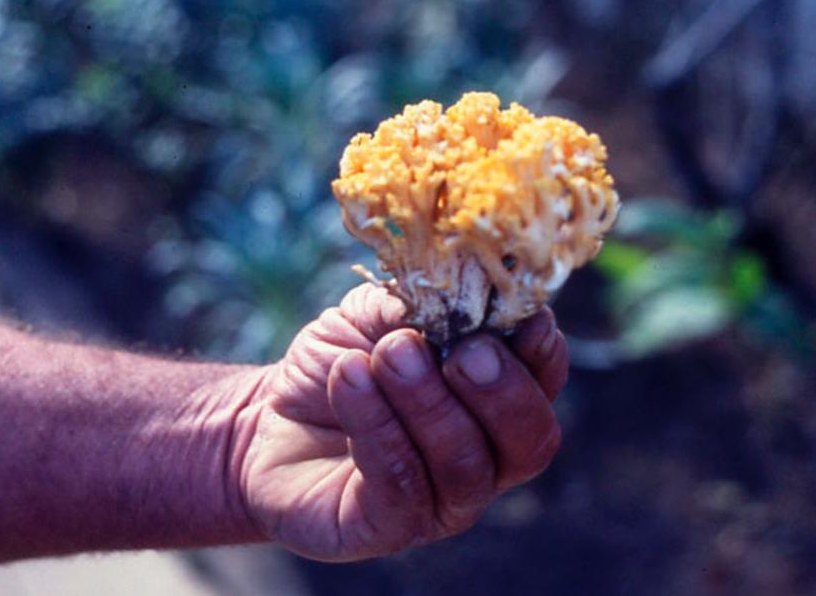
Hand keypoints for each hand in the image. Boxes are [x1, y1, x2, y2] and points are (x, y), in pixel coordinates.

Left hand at [235, 284, 568, 561]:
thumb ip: (425, 304)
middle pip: (530, 439)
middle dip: (501, 390)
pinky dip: (376, 425)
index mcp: (495, 399)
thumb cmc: (344, 360)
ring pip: (465, 463)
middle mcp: (485, 456)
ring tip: (387, 354)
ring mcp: (442, 499)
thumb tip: (461, 288)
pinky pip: (402, 485)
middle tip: (461, 350)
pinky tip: (349, 379)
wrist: (271, 413)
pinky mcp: (390, 527)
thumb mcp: (380, 314)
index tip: (524, 320)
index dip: (543, 353)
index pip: (544, 382)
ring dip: (427, 401)